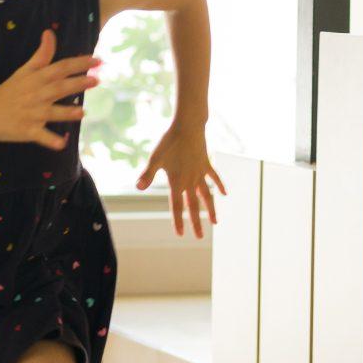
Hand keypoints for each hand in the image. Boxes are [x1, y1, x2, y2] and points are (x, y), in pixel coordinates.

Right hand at [0, 30, 101, 149]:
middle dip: (77, 83)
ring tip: (83, 112)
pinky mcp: (28, 131)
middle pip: (59, 87)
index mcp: (36, 79)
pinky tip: (62, 144)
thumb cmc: (9, 91)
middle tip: (96, 80)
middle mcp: (36, 95)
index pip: (60, 67)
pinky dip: (51, 141)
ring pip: (52, 112)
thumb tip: (50, 32)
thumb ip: (41, 54)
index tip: (97, 60)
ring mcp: (32, 114)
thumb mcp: (24, 71)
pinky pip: (42, 136)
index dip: (78, 63)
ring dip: (67, 112)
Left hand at [136, 121, 223, 237]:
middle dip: (196, 222)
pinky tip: (225, 193)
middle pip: (193, 205)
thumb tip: (138, 187)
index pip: (177, 206)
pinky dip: (219, 185)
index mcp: (177, 181)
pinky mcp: (206, 163)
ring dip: (211, 209)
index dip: (178, 220)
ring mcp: (200, 172)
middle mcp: (190, 180)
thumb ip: (147, 174)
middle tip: (199, 237)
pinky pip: (214, 177)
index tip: (181, 234)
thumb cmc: (169, 141)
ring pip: (207, 195)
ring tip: (216, 222)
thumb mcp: (155, 157)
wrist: (188, 125)